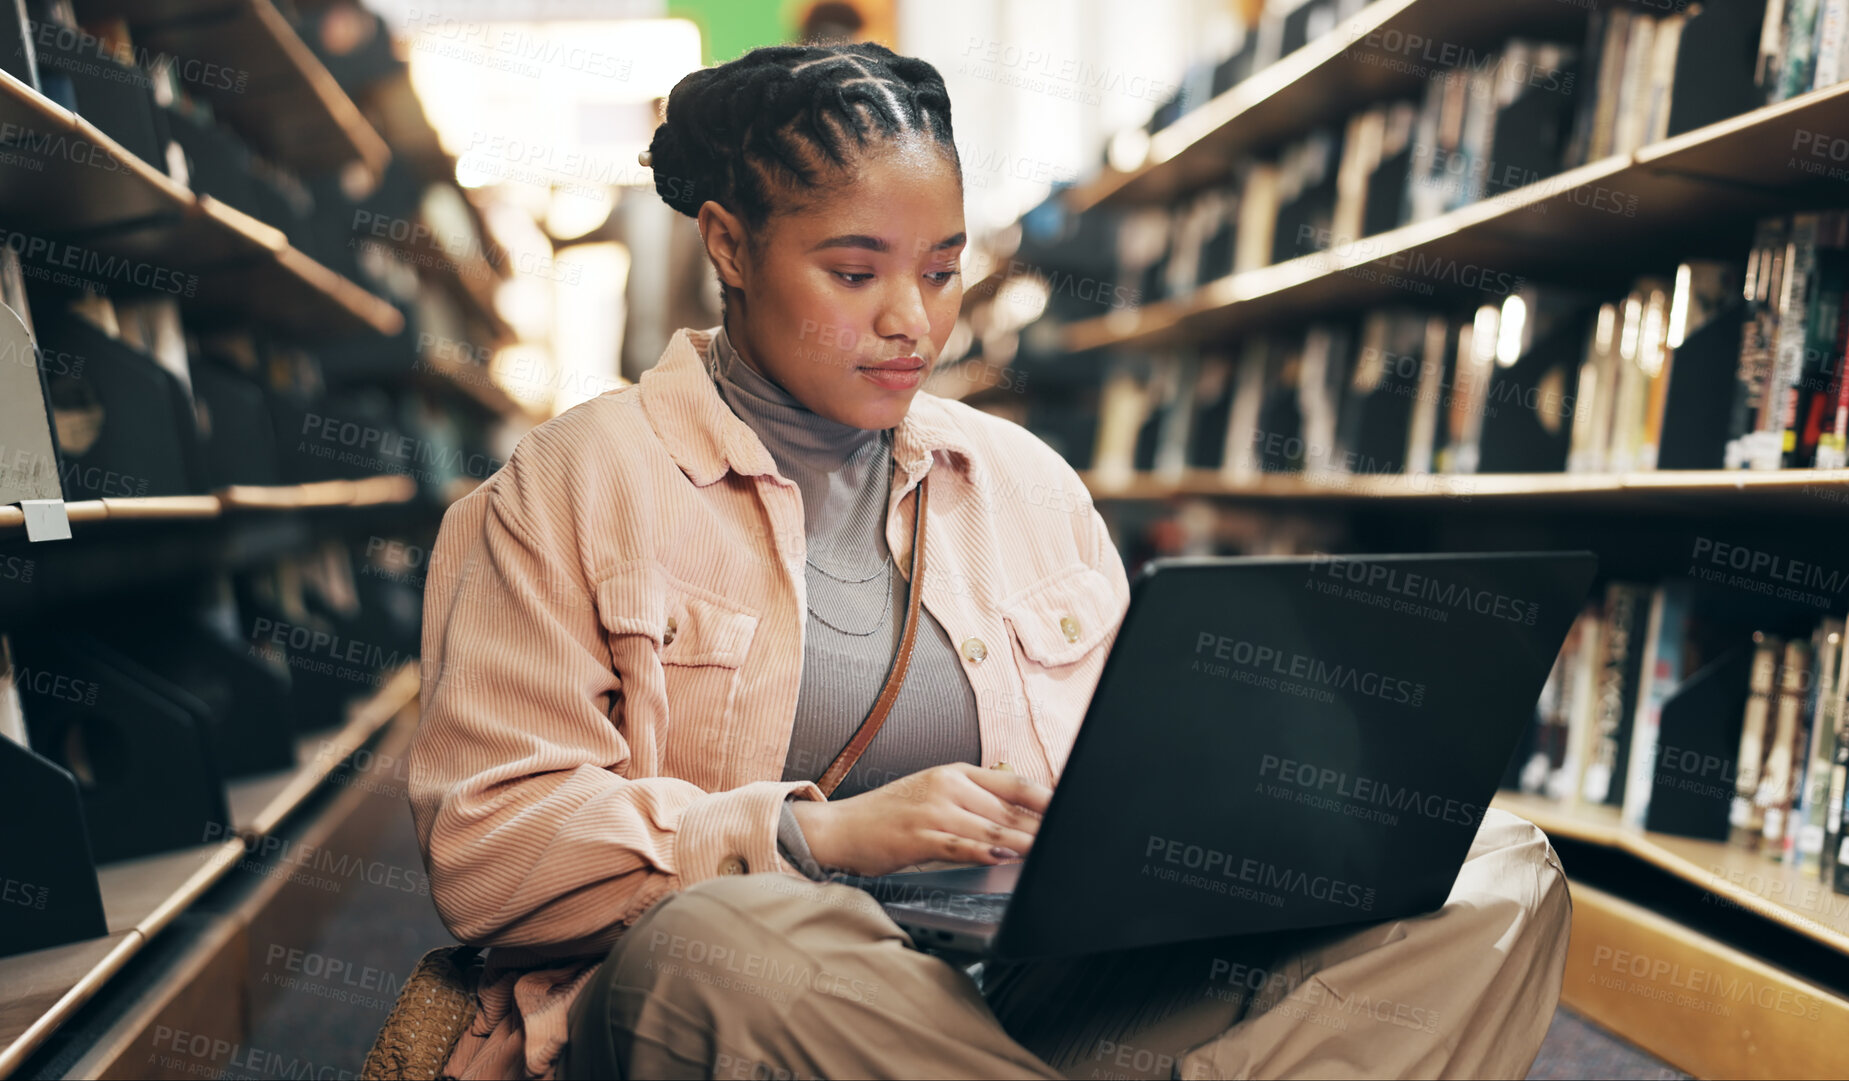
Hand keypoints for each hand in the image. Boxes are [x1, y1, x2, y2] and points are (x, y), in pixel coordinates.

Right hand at [790, 763, 1051, 877]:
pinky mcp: (918, 836)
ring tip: (1050, 850)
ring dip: (1024, 842)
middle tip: (1070, 837)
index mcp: (955, 773)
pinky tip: (1005, 856)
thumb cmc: (889, 816)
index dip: (1047, 797)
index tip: (1073, 808)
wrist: (840, 828)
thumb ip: (974, 802)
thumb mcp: (933, 795)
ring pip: (991, 827)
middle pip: (1009, 808)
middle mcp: (947, 786)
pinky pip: (960, 844)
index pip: (1014, 783)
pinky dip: (986, 850)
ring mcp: (932, 810)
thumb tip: (1019, 819)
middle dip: (1042, 826)